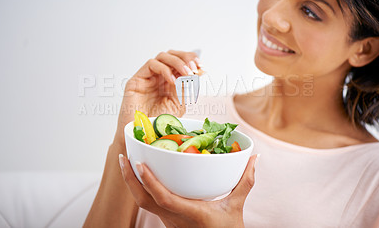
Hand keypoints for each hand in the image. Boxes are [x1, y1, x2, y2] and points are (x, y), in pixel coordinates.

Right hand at [115, 50, 200, 144]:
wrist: (142, 135)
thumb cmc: (157, 123)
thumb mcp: (179, 104)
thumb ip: (186, 87)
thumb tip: (198, 72)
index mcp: (169, 82)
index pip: (181, 62)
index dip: (192, 61)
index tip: (202, 67)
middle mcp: (158, 77)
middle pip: (172, 55)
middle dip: (186, 57)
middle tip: (194, 67)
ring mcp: (148, 77)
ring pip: (162, 57)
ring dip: (177, 62)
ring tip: (187, 73)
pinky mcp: (137, 80)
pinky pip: (151, 64)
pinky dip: (164, 69)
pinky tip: (172, 81)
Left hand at [118, 154, 258, 227]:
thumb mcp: (236, 206)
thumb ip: (245, 182)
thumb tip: (255, 158)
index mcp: (189, 213)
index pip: (162, 198)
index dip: (149, 181)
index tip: (139, 163)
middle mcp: (173, 217)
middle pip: (142, 200)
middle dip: (129, 179)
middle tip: (123, 157)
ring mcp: (168, 220)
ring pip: (142, 202)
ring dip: (132, 182)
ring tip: (127, 162)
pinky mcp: (167, 219)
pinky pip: (149, 202)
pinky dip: (141, 187)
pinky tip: (142, 175)